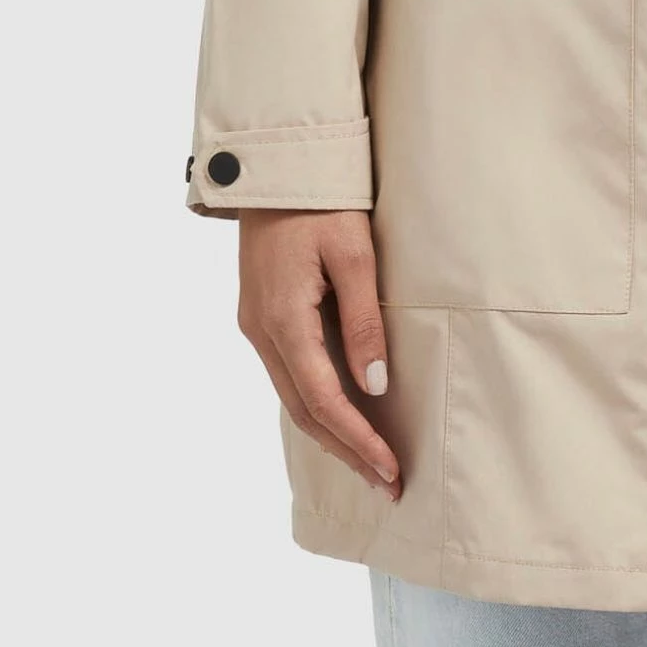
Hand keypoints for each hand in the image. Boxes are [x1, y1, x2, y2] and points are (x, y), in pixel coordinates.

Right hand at [237, 209, 400, 499]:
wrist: (276, 165)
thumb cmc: (323, 202)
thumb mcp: (353, 254)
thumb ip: (364, 320)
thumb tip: (374, 385)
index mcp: (282, 319)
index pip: (322, 400)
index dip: (357, 440)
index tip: (390, 469)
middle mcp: (261, 331)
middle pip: (304, 410)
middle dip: (346, 450)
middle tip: (388, 482)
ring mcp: (256, 325)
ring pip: (294, 395)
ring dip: (332, 430)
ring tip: (372, 460)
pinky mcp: (261, 315)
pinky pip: (289, 372)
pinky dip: (317, 401)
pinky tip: (343, 415)